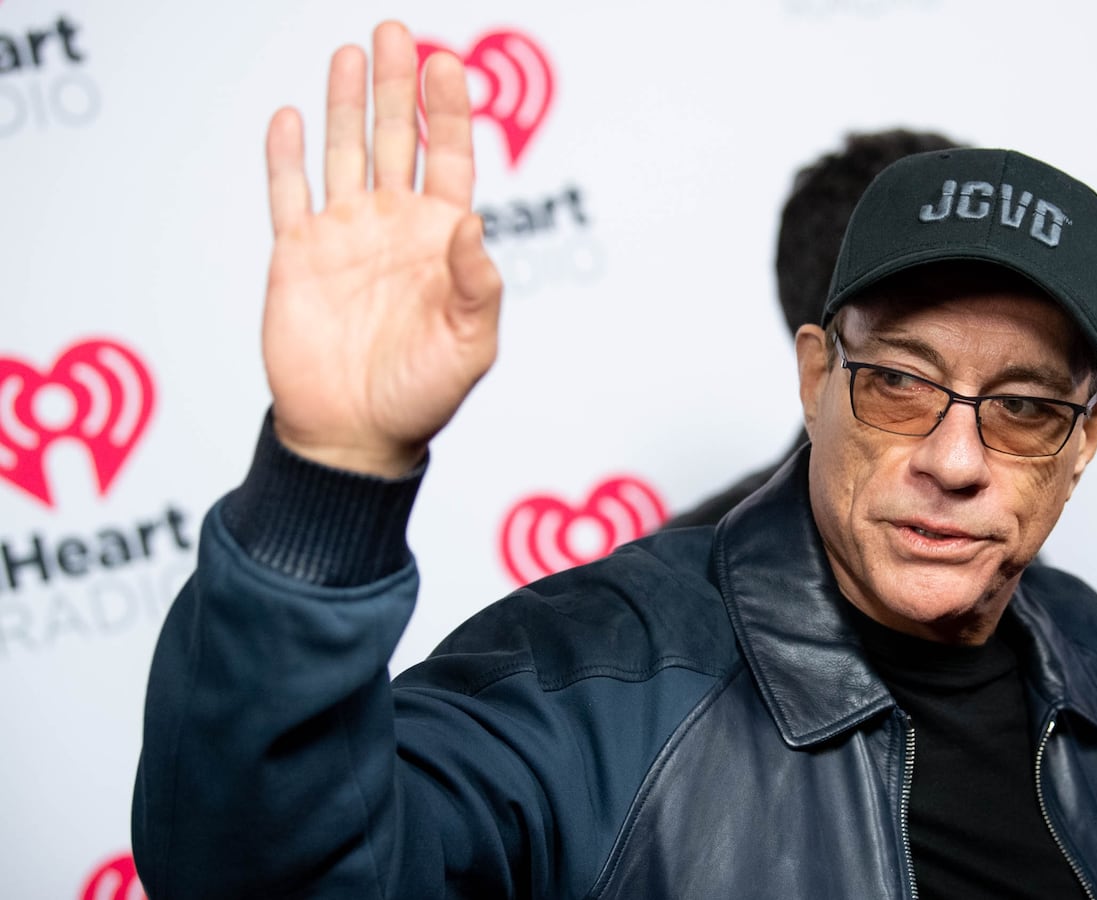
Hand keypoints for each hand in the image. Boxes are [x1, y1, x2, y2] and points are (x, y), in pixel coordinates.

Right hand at [261, 21, 501, 476]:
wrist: (354, 436)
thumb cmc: (422, 396)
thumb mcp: (471, 346)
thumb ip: (478, 285)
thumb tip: (474, 226)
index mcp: (441, 242)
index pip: (448, 159)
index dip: (449, 112)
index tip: (448, 64)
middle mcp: (394, 227)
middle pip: (396, 139)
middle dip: (397, 86)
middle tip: (396, 31)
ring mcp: (344, 236)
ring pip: (344, 153)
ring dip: (345, 105)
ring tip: (350, 52)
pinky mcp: (297, 256)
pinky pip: (289, 194)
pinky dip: (286, 157)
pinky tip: (289, 117)